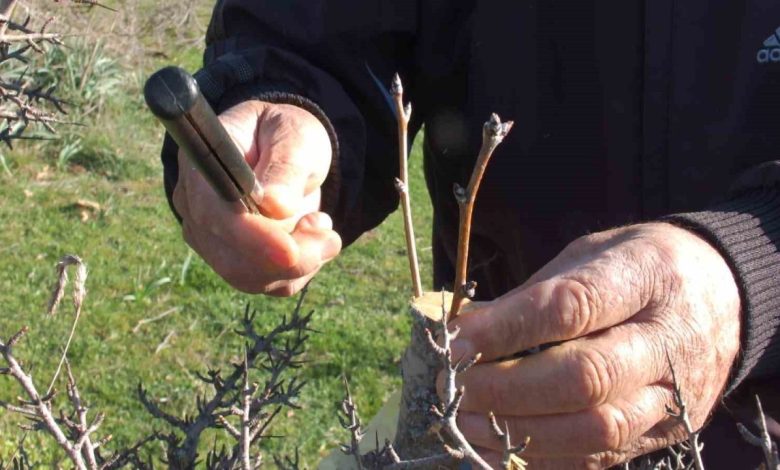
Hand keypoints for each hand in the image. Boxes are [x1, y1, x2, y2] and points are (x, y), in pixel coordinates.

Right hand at [172, 100, 341, 295]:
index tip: (290, 250)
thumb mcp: (293, 136)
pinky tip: (312, 235)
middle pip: (231, 258)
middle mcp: (195, 208)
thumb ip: (285, 167)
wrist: (287, 151)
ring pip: (253, 278)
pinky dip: (302, 268)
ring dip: (301, 262)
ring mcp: (210, 240)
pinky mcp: (234, 262)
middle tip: (328, 234)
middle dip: (288, 257)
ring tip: (322, 223)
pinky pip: (271, 284)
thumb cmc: (284, 135)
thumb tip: (275, 206)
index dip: (250, 237)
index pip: (213, 216)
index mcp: (201, 166)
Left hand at [439, 223, 740, 467]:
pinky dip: (544, 457)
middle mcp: (668, 341)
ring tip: (466, 421)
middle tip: (454, 387)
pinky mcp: (666, 434)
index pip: (572, 308)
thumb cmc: (639, 267)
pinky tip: (498, 446)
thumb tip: (466, 329)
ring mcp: (673, 396)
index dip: (507, 328)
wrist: (724, 296)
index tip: (456, 340)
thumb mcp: (591, 252)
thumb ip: (534, 292)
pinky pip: (602, 457)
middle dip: (507, 388)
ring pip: (597, 430)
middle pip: (586, 378)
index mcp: (648, 277)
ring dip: (520, 431)